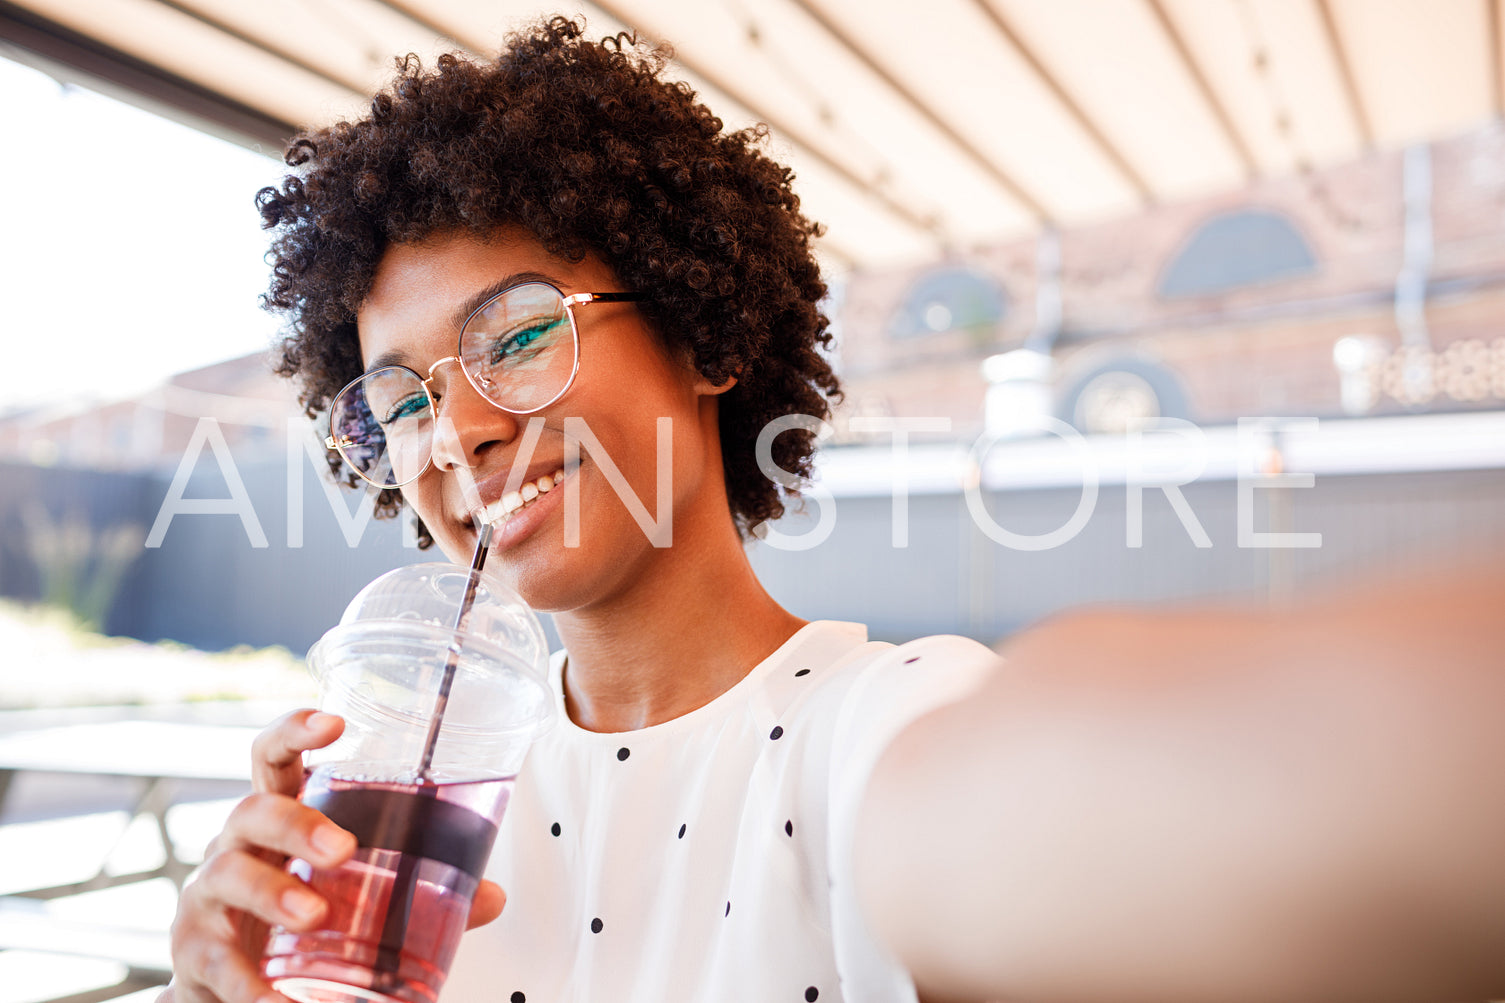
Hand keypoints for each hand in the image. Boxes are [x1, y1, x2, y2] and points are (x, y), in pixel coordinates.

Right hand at [161, 710, 507, 1002]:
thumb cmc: (291, 920)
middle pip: (253, 810)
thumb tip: (493, 896)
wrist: (226, 987)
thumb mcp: (352, 898)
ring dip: (272, 893)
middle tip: (343, 849)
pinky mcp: (193, 954)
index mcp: (279, 820)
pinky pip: (215, 962)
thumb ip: (420, 895)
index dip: (296, 731)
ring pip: (228, 874)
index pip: (274, 759)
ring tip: (313, 917)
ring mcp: (208, 898)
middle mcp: (237, 847)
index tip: (333, 721)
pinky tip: (277, 1002)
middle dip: (297, 823)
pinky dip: (248, 985)